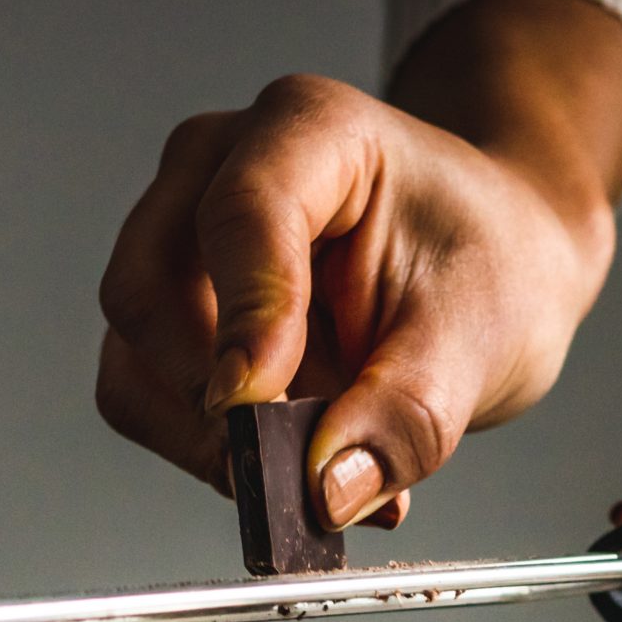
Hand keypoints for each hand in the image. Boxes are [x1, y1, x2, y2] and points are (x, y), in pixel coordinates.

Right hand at [96, 0, 621, 530]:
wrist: (489, 269)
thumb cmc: (484, 266)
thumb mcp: (479, 336)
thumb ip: (406, 415)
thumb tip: (329, 491)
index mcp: (309, 130)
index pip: (239, 215)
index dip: (244, 319)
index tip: (254, 407)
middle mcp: (217, 169)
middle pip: (148, 287)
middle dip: (209, 398)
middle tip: (291, 470)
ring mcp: (178, 241)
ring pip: (133, 358)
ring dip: (208, 439)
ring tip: (317, 471)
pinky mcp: (170, 318)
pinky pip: (147, 400)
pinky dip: (209, 453)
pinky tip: (294, 464)